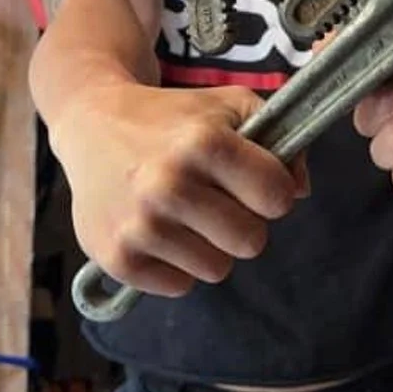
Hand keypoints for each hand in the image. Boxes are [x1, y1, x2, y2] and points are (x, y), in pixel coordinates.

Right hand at [47, 83, 307, 299]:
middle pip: (252, 242)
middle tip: (220, 201)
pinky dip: (176, 264)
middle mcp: (169, 184)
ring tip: (186, 213)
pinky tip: (159, 229)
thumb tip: (300, 190)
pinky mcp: (116, 257)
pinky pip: (179, 286)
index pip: (277, 197)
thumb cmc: (172, 116)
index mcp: (203, 142)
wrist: (91, 123)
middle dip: (245, 223)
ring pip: (217, 269)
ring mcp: (140, 225)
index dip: (273, 190)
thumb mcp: (229, 106)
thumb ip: (279, 137)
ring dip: (210, 246)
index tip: (254, 181)